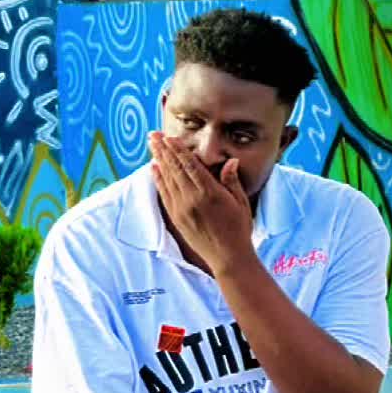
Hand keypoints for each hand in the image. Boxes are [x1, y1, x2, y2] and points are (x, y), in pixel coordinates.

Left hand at [149, 134, 253, 275]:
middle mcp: (192, 199)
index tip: (169, 137)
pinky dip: (158, 179)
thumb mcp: (240, 202)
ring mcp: (182, 209)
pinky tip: (154, 168)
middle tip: (153, 135)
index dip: (178, 149)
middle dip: (163, 150)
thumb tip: (229, 161)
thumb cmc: (238, 229)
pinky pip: (164, 194)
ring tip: (151, 145)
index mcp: (209, 193)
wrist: (227, 257)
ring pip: (167, 179)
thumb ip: (231, 180)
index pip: (189, 165)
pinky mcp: (176, 218)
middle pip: (174, 169)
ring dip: (158, 160)